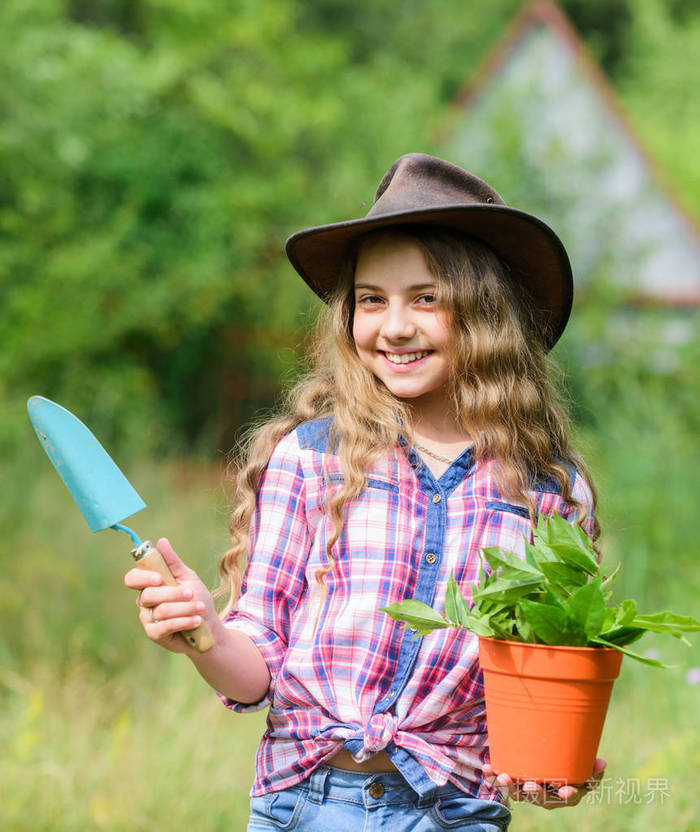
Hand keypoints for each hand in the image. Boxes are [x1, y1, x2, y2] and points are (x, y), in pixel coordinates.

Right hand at [124, 538, 217, 653]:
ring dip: (185, 608)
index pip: (133, 578)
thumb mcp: (188, 577)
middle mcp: (144, 601)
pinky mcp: (155, 634)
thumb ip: (173, 562)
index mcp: (150, 584)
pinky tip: (196, 620)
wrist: (209, 625)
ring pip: (161, 610)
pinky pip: (165, 626)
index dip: (142, 577)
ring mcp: (148, 618)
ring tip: (200, 607)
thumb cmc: (197, 598)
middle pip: (148, 595)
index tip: (159, 578)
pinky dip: (184, 621)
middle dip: (173, 593)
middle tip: (191, 593)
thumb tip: (161, 541)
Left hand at [483, 758, 605, 810]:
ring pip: (521, 793)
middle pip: (543, 798)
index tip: (565, 792)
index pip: (571, 796)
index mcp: (568, 791)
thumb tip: (602, 762)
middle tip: (530, 785)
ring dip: (512, 786)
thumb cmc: (568, 760)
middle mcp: (549, 796)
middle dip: (535, 793)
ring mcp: (531, 792)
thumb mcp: (580, 762)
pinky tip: (487, 768)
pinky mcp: (515, 783)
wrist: (544, 757)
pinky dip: (494, 776)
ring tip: (505, 777)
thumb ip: (589, 764)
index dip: (568, 794)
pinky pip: (504, 782)